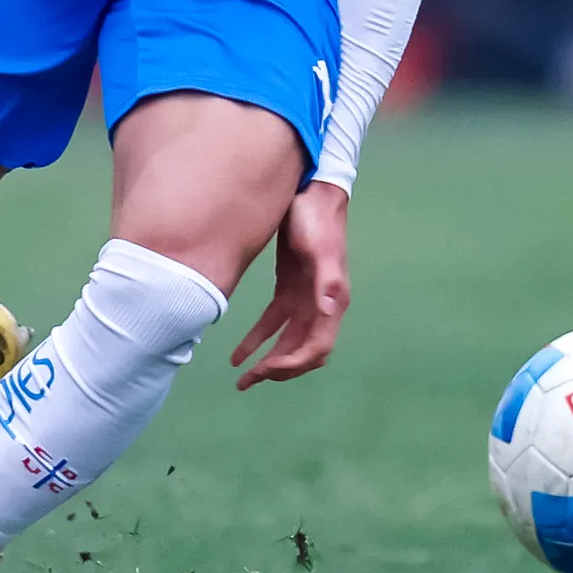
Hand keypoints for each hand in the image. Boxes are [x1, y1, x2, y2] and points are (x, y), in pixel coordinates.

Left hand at [230, 182, 349, 389]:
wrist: (310, 191)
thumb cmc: (316, 218)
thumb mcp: (321, 247)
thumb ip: (328, 278)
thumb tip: (331, 309)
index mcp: (333, 300)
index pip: (317, 347)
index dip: (294, 364)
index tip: (266, 370)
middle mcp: (323, 304)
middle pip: (302, 351)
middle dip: (278, 370)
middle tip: (248, 381)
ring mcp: (306, 298)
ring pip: (288, 342)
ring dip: (268, 361)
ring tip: (241, 377)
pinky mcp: (290, 288)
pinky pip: (275, 322)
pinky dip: (259, 339)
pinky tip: (239, 352)